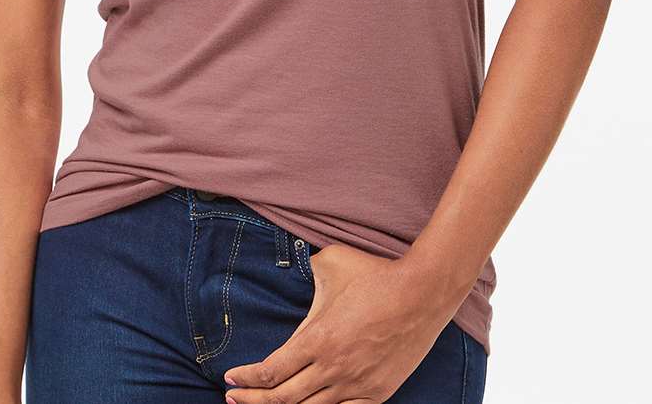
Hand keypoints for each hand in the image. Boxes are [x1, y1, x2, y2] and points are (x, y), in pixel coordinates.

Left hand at [222, 242, 449, 403]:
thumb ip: (306, 269)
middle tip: (234, 399)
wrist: (422, 293)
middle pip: (282, 398)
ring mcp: (355, 386)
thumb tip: (294, 266)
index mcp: (317, 339)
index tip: (230, 378)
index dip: (246, 378)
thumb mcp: (331, 262)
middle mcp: (332, 369)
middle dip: (252, 400)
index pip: (271, 370)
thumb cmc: (375, 274)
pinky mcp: (376, 395)